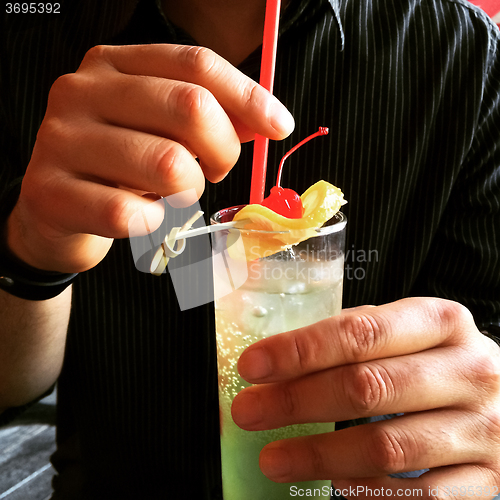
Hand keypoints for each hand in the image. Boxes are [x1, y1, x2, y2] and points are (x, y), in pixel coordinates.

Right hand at [8, 44, 293, 272]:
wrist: (56, 209)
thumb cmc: (119, 167)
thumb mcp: (161, 130)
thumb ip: (209, 118)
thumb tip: (268, 119)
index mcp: (114, 64)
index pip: (196, 64)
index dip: (248, 96)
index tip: (280, 126)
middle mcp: (82, 91)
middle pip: (190, 108)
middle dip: (224, 150)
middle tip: (217, 171)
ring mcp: (62, 141)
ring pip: (168, 165)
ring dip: (188, 191)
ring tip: (174, 195)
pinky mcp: (51, 192)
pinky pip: (131, 213)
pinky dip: (153, 223)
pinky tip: (143, 217)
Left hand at [232, 297, 499, 498]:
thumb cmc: (438, 362)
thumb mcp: (409, 334)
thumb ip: (355, 338)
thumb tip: (278, 359)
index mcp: (441, 322)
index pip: (361, 332)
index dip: (300, 349)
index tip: (252, 365)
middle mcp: (468, 371)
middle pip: (368, 387)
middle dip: (296, 401)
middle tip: (248, 411)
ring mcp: (483, 430)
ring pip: (388, 446)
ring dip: (319, 454)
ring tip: (272, 458)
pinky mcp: (489, 481)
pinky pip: (421, 496)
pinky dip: (369, 492)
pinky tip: (334, 483)